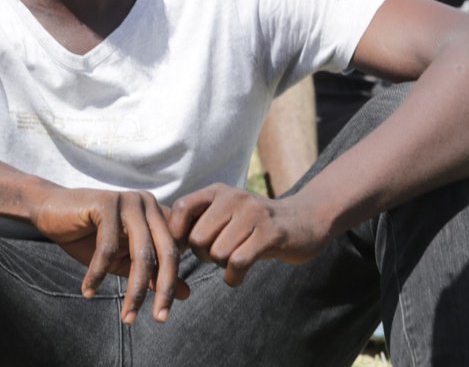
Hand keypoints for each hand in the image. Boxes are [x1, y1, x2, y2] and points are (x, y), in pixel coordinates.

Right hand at [30, 186, 189, 323]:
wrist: (49, 210)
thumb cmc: (87, 236)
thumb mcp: (123, 259)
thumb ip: (152, 273)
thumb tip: (187, 294)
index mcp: (155, 213)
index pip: (174, 252)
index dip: (172, 283)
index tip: (163, 313)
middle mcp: (147, 203)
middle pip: (165, 252)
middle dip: (164, 290)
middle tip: (159, 319)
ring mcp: (128, 201)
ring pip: (140, 254)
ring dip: (134, 291)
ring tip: (126, 318)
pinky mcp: (106, 203)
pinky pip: (108, 248)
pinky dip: (98, 274)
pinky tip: (89, 291)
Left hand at [168, 184, 329, 286]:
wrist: (304, 221)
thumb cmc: (255, 224)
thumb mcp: (226, 213)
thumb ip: (199, 221)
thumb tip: (164, 241)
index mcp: (218, 191)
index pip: (181, 208)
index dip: (176, 234)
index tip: (184, 249)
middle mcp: (234, 197)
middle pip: (197, 239)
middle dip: (204, 256)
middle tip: (218, 256)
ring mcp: (253, 213)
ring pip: (218, 253)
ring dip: (222, 266)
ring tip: (234, 260)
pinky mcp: (270, 233)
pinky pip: (238, 262)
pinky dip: (234, 278)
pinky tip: (238, 276)